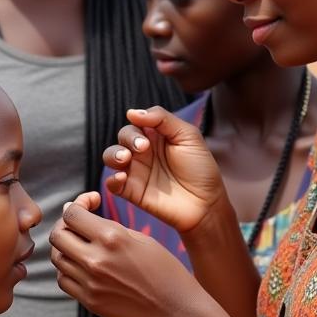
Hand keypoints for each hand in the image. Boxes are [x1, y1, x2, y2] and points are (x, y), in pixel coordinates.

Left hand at [50, 193, 200, 316]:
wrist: (176, 311)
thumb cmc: (166, 272)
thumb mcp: (142, 240)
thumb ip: (109, 227)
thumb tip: (82, 216)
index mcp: (112, 238)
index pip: (73, 215)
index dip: (77, 204)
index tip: (90, 203)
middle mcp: (96, 260)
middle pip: (57, 235)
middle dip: (66, 224)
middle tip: (80, 223)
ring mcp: (90, 283)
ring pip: (57, 258)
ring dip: (65, 247)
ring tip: (82, 244)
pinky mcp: (89, 301)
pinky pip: (64, 280)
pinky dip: (68, 269)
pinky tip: (83, 265)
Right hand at [104, 107, 226, 233]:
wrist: (206, 203)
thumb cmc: (200, 168)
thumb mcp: (188, 136)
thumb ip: (163, 119)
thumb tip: (132, 112)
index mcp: (156, 136)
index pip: (136, 123)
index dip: (137, 123)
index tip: (147, 133)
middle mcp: (143, 152)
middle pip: (122, 137)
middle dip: (128, 139)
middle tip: (142, 148)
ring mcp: (136, 171)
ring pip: (111, 157)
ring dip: (113, 155)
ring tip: (124, 159)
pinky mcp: (131, 191)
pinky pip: (112, 183)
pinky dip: (112, 179)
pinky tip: (122, 177)